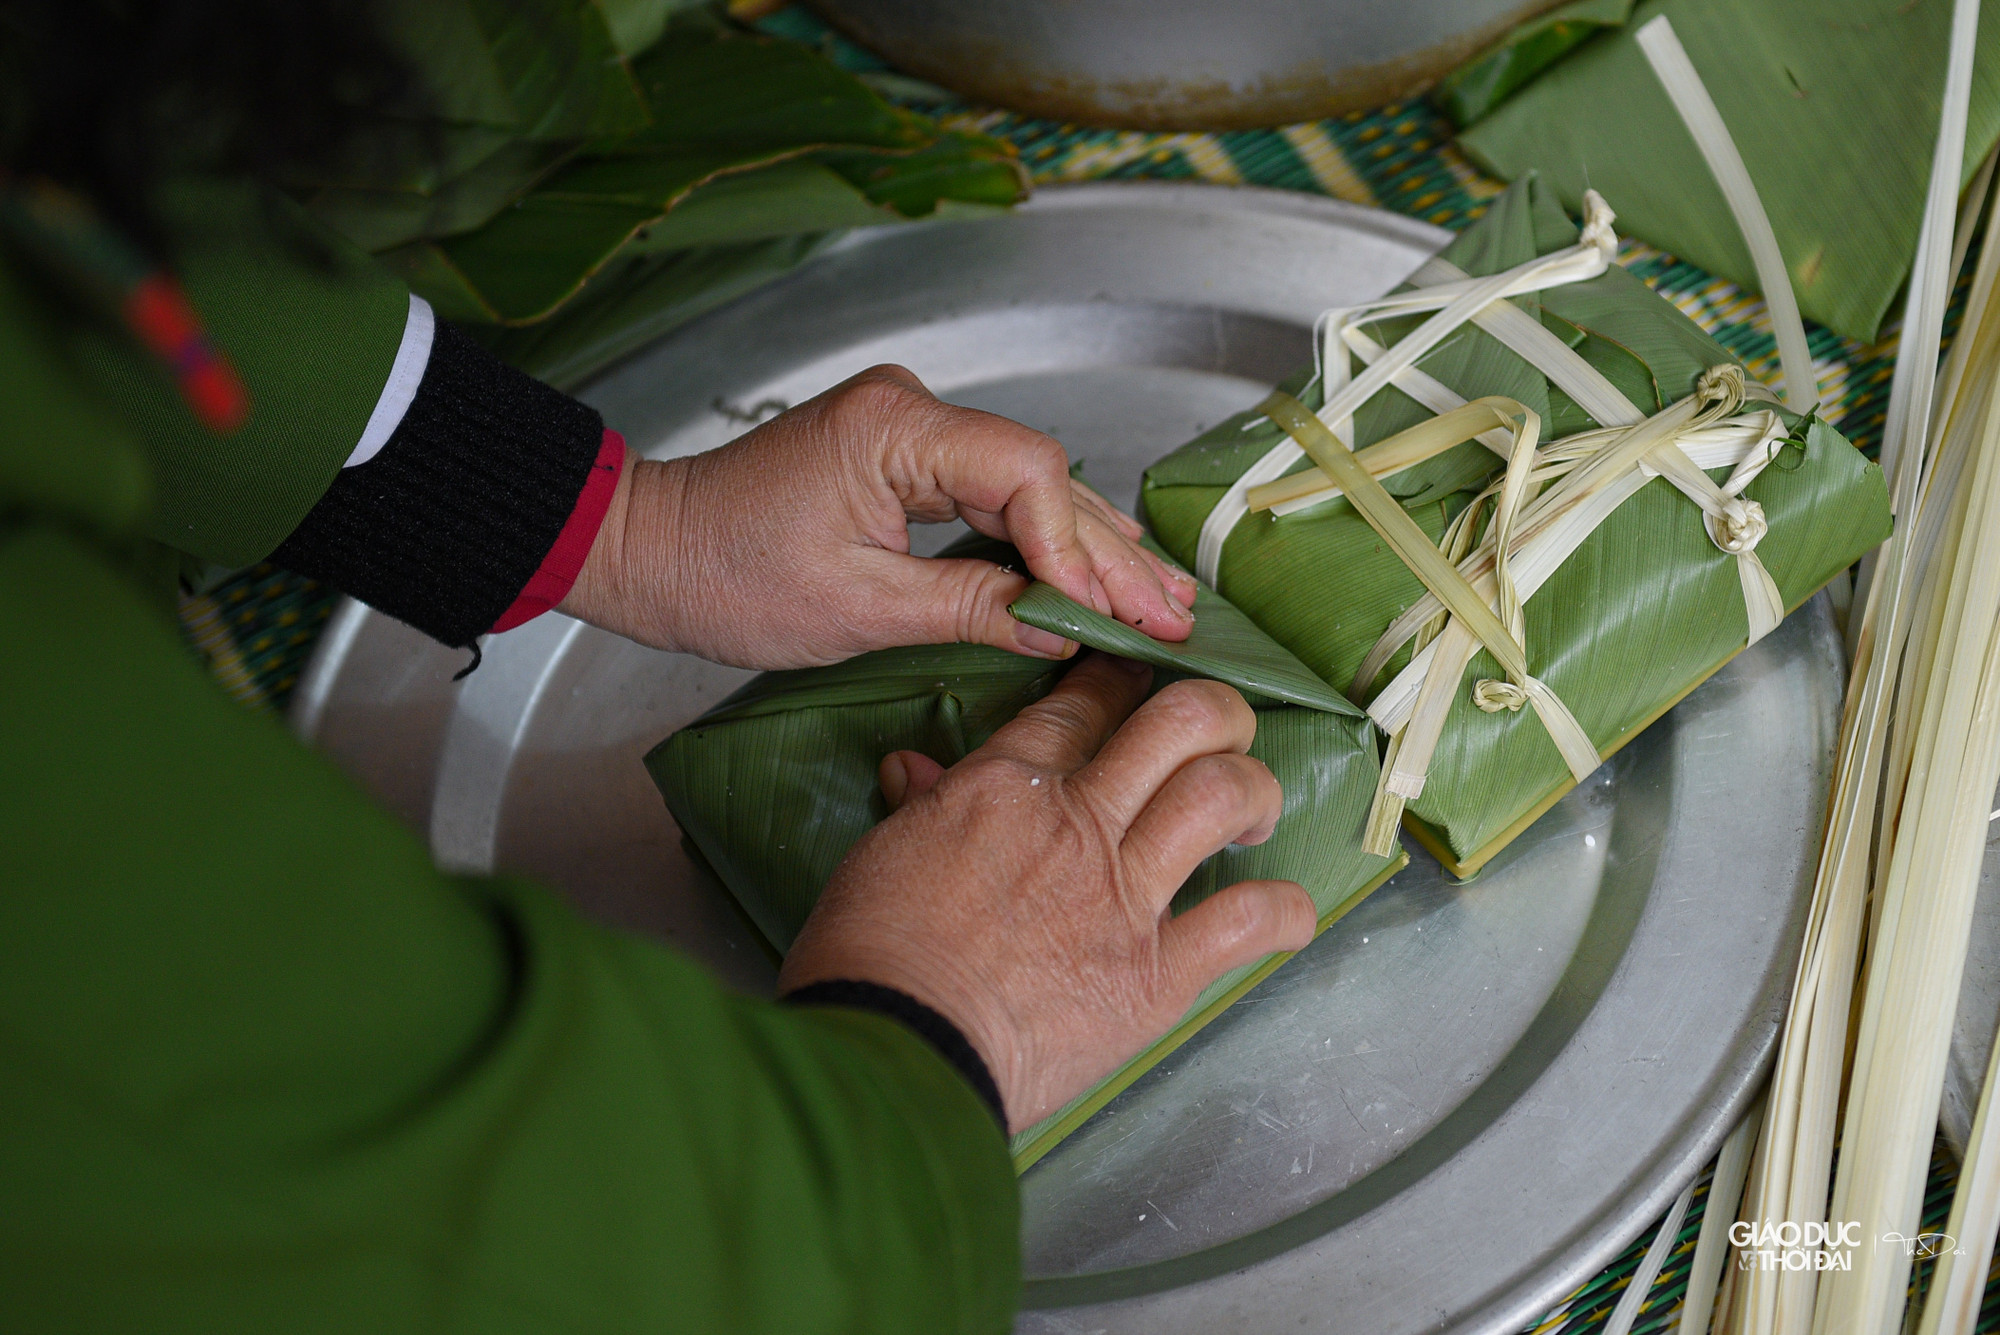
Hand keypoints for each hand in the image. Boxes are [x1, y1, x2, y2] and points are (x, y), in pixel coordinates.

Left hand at [558, 364, 1197, 668]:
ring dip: (1089, 548)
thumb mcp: (855, 609)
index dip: (1078, 551)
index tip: (1115, 615)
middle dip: (1108, 554)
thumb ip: (969, 610)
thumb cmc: (724, 577)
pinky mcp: (904, 458)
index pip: (1027, 475)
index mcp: (896, 427)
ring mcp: (911, 428)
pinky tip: (1095, 572)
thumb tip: (1059, 631)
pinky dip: (1043, 540)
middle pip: (1043, 476)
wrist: (648, 551)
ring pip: (1028, 485)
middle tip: (1176, 614)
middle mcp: (913, 408)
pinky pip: (994, 494)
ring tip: (1162, 598)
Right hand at [776, 654, 1317, 1131]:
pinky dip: (1282, 912)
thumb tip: (914, 770)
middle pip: (1182, 721)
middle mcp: (1078, 822)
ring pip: (1225, 793)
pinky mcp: (1157, 974)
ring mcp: (1125, 896)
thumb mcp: (882, 855)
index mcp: (1006, 786)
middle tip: (1218, 735)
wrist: (895, 1047)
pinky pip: (1250, 921)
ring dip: (1255, 790)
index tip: (1136, 683)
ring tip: (1251, 814)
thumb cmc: (869, 955)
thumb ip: (922, 807)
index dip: (1120, 679)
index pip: (1084, 703)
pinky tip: (1284, 915)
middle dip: (1216, 713)